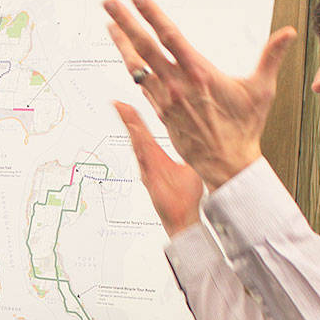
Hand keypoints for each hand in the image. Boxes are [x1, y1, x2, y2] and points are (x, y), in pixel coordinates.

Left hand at [104, 0, 295, 188]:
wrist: (227, 164)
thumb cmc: (244, 128)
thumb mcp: (261, 90)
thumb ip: (271, 58)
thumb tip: (288, 33)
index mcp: (199, 74)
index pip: (170, 37)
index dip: (152, 15)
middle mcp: (177, 84)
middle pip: (145, 47)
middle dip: (126, 22)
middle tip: (109, 3)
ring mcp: (166, 99)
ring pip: (138, 66)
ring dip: (123, 44)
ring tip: (110, 25)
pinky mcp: (161, 112)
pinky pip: (143, 85)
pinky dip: (133, 68)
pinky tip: (127, 57)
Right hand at [113, 100, 202, 235]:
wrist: (184, 217)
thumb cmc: (185, 196)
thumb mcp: (189, 168)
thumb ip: (190, 152)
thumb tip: (201, 139)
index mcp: (156, 158)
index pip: (144, 133)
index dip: (135, 118)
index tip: (126, 103)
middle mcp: (148, 163)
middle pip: (136, 135)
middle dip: (126, 117)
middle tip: (118, 102)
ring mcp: (148, 170)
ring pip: (137, 143)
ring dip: (130, 126)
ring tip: (122, 109)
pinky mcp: (150, 178)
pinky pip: (143, 157)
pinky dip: (139, 143)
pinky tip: (136, 131)